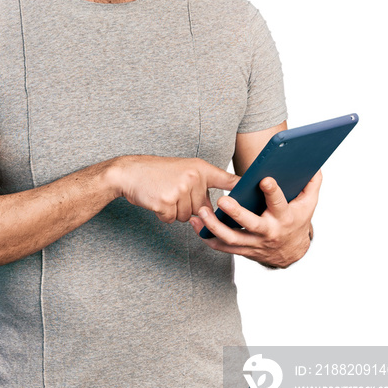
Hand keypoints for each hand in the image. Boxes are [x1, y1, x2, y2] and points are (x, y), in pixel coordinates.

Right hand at [111, 155, 239, 223]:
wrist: (128, 172)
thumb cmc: (154, 173)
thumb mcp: (181, 170)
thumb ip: (199, 185)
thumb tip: (210, 209)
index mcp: (199, 168)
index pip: (226, 178)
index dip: (242, 187)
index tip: (259, 190)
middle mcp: (193, 177)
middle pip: (201, 208)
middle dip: (186, 206)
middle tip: (171, 191)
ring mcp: (180, 190)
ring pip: (187, 216)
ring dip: (174, 211)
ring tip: (162, 194)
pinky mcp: (167, 202)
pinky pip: (171, 219)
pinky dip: (162, 214)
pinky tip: (155, 199)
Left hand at [189, 171, 321, 267]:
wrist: (292, 252)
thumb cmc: (297, 221)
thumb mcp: (309, 203)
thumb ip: (311, 183)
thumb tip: (313, 163)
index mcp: (284, 217)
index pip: (279, 203)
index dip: (273, 192)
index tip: (265, 179)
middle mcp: (268, 232)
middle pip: (250, 224)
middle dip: (236, 213)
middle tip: (223, 200)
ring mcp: (254, 243)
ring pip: (232, 238)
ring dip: (214, 227)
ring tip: (201, 213)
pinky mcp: (243, 250)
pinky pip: (222, 247)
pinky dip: (208, 237)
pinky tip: (196, 225)